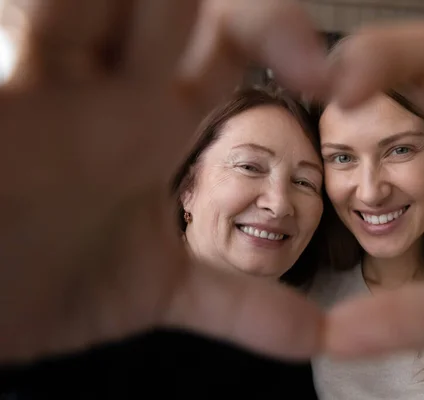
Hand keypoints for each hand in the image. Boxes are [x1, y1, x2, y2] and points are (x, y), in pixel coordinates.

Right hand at [0, 0, 328, 363]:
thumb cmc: (55, 279)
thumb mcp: (161, 291)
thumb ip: (248, 307)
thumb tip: (333, 337)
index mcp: (157, 114)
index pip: (230, 38)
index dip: (282, 34)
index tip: (322, 76)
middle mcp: (110, 85)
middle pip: (175, 2)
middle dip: (205, 13)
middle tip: (223, 70)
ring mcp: (47, 75)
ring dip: (136, 8)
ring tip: (149, 62)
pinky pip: (30, 19)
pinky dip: (47, 17)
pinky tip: (46, 43)